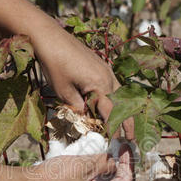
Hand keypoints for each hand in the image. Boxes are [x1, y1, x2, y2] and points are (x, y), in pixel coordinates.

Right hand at [27, 146, 133, 180]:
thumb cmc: (56, 175)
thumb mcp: (84, 164)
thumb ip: (106, 162)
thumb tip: (118, 160)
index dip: (128, 164)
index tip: (126, 146)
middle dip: (127, 176)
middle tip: (124, 157)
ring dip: (115, 180)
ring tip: (113, 159)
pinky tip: (100, 168)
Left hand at [31, 25, 134, 139]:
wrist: (50, 37)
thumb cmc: (54, 63)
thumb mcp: (63, 91)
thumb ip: (77, 108)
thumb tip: (86, 120)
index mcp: (100, 85)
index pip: (111, 112)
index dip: (114, 129)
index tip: (115, 143)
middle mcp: (108, 77)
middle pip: (122, 104)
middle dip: (127, 123)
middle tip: (131, 139)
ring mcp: (106, 70)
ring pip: (120, 95)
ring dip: (123, 111)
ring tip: (125, 127)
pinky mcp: (101, 66)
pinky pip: (113, 86)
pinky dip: (115, 99)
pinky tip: (111, 106)